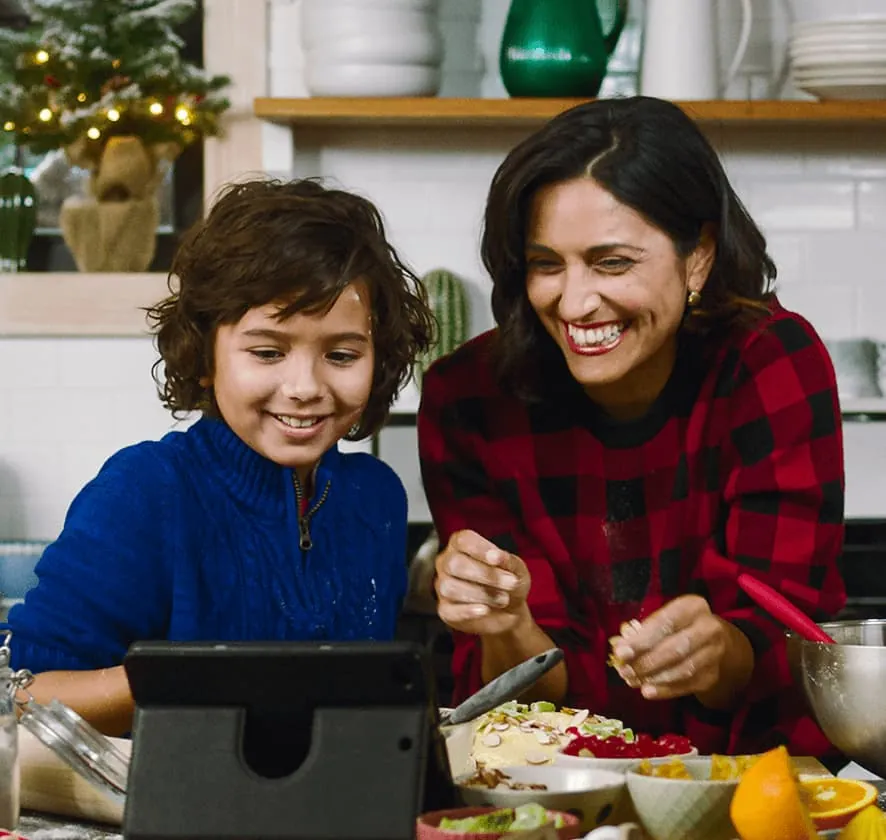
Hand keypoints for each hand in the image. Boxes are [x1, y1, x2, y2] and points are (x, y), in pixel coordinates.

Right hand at [435, 529, 530, 635]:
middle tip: (510, 583)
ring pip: (451, 587)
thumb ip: (508, 561)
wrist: (509, 611)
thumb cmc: (508, 582)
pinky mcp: (445, 610)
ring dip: (481, 594)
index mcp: (461, 545)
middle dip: (485, 574)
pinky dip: (468, 611)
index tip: (498, 559)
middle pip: (455, 564)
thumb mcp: (516, 569)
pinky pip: (449, 610)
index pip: (463, 541)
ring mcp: (443, 586)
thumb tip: (499, 556)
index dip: (480, 549)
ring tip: (503, 599)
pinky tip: (485, 610)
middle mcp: (447, 562)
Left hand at [608, 595, 751, 702]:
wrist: (711, 642)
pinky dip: (666, 690)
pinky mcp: (713, 674)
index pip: (665, 623)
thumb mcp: (661, 620)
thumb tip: (620, 646)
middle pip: (675, 648)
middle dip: (646, 661)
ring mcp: (714, 653)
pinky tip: (648, 691)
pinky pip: (688, 685)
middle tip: (624, 670)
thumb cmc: (677, 627)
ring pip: (684, 669)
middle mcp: (709, 628)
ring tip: (632, 681)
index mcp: (692, 606)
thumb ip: (641, 632)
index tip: (620, 652)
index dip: (641, 639)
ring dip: (654, 677)